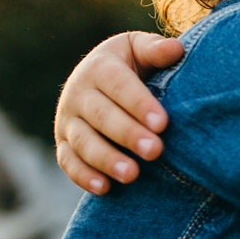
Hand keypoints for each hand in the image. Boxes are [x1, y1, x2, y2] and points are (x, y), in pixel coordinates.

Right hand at [55, 31, 182, 194]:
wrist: (98, 80)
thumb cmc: (130, 65)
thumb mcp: (139, 50)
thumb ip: (155, 50)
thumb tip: (176, 49)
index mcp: (99, 67)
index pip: (118, 85)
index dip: (139, 104)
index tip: (162, 123)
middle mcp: (78, 94)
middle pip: (101, 116)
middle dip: (128, 134)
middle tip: (155, 151)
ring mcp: (67, 121)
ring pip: (83, 142)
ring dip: (106, 159)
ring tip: (132, 174)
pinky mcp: (63, 144)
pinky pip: (69, 162)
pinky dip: (83, 176)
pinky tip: (104, 188)